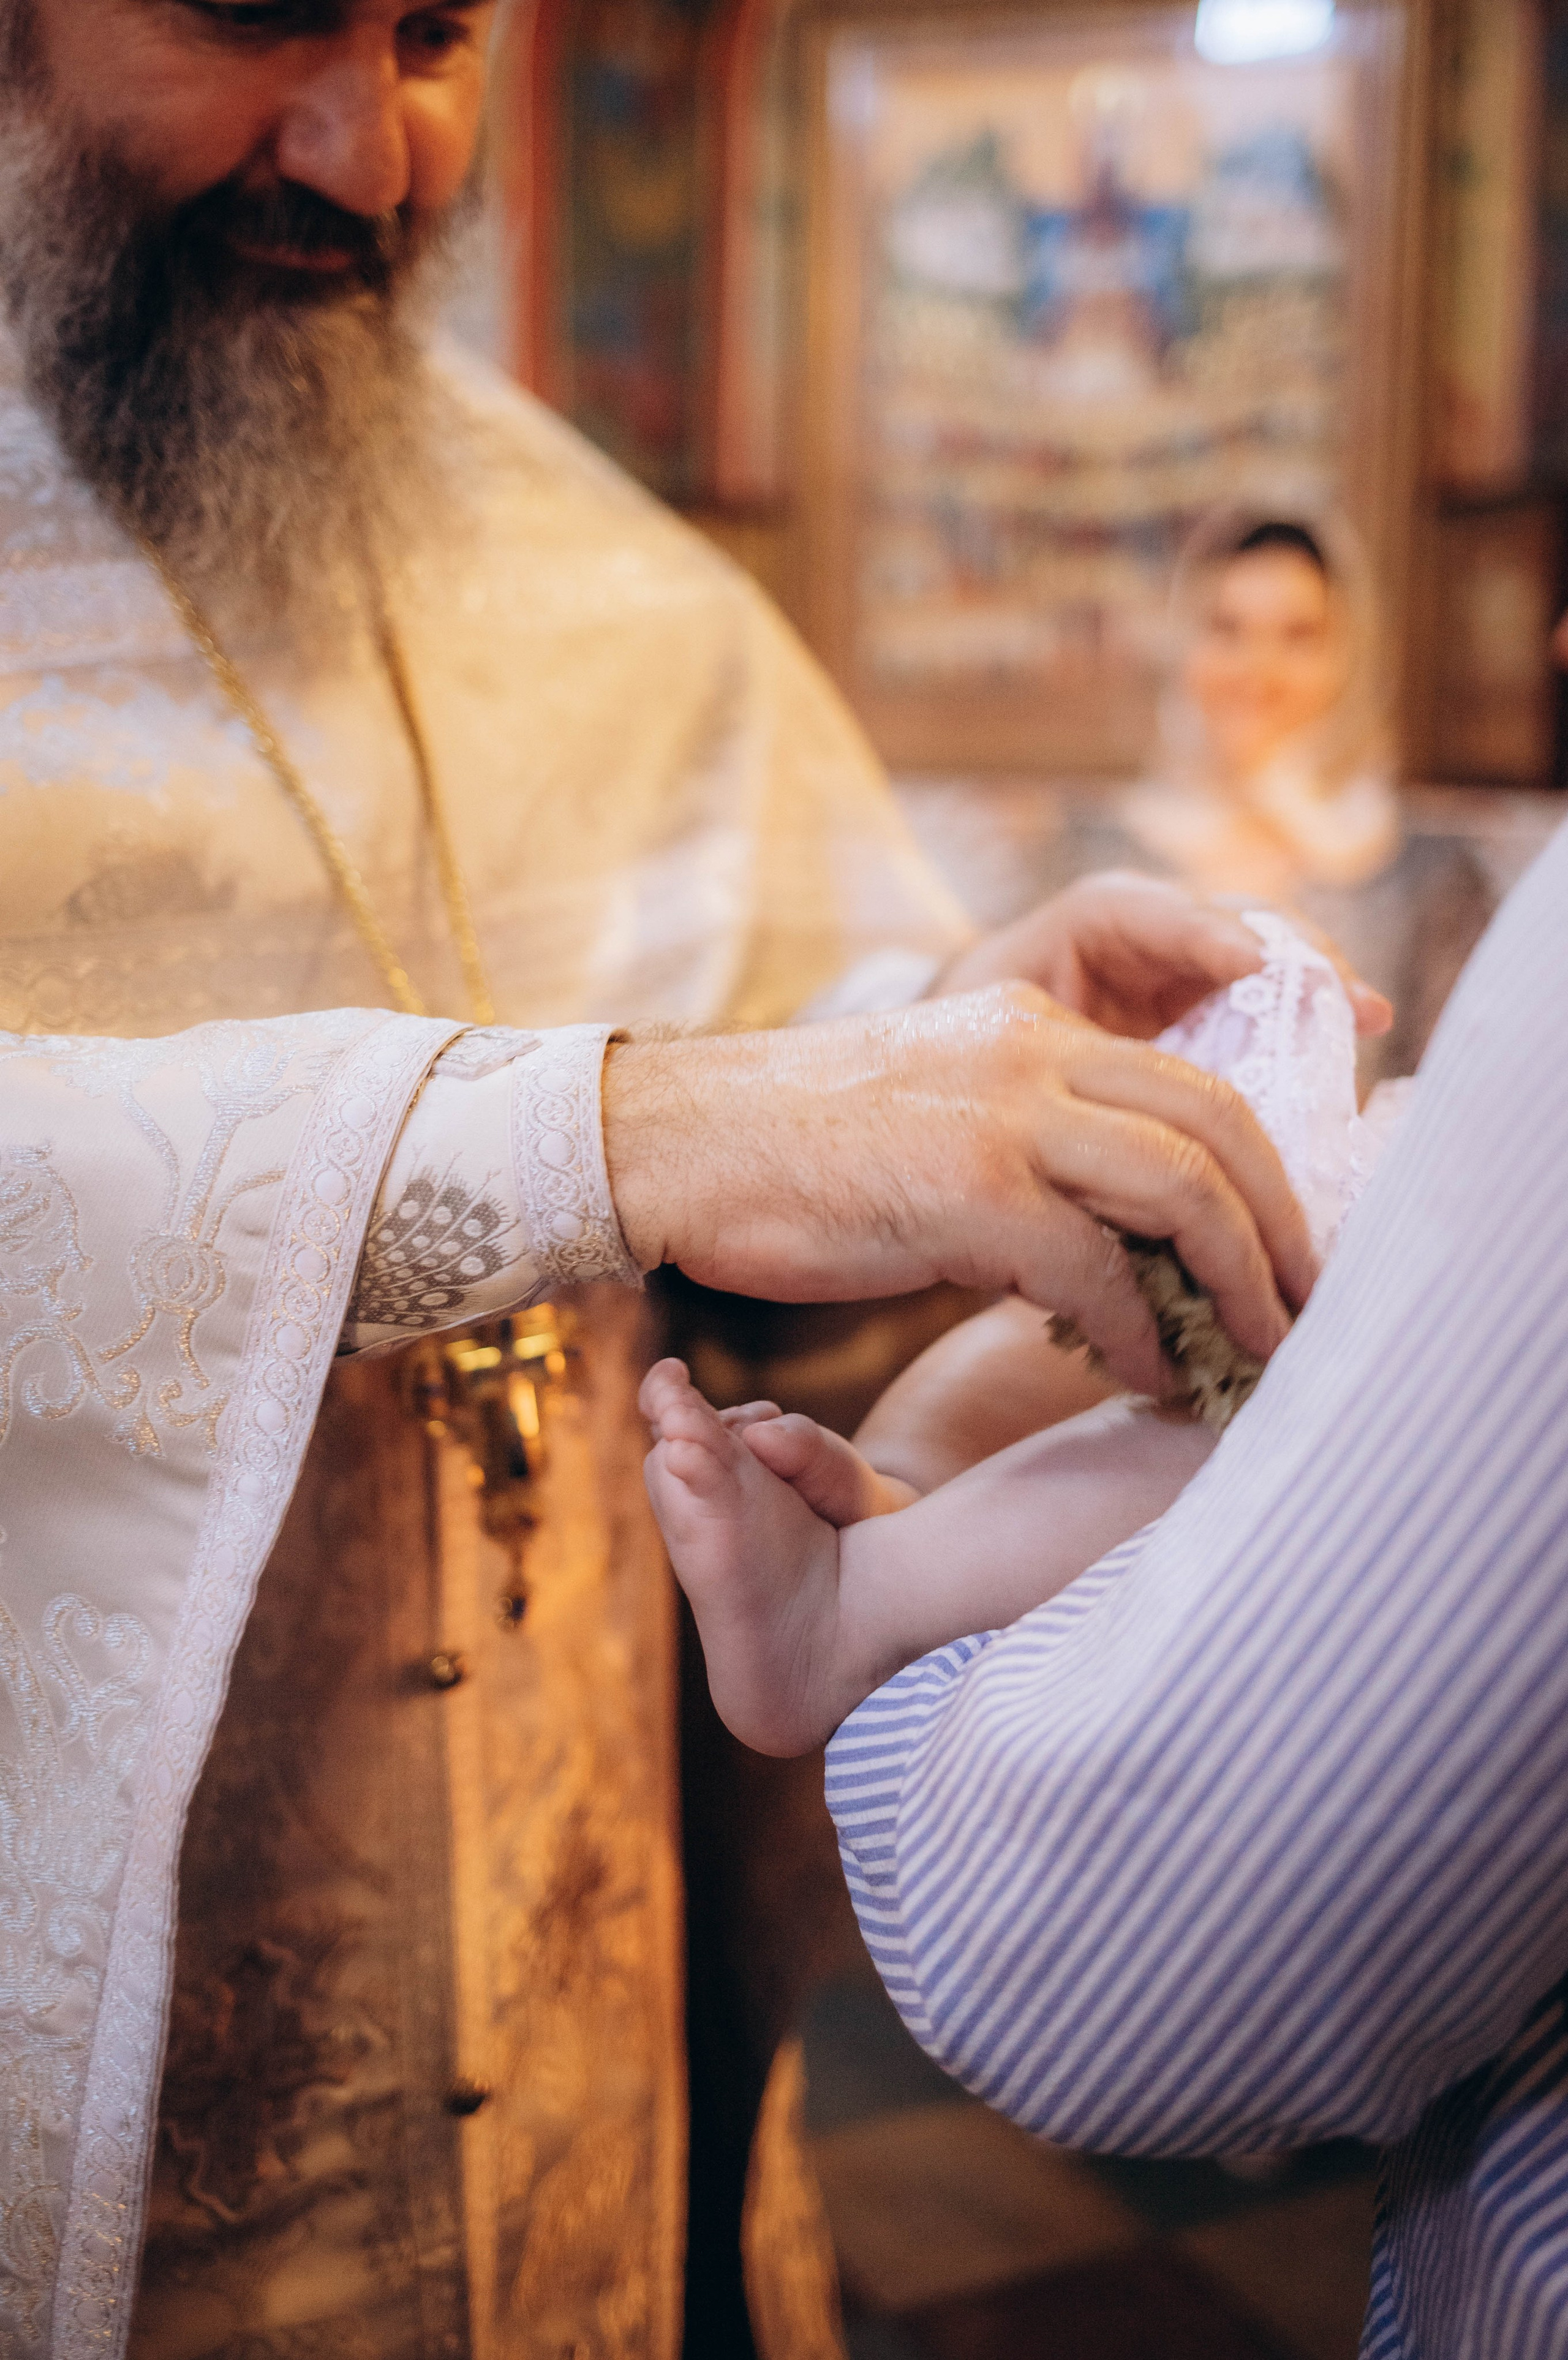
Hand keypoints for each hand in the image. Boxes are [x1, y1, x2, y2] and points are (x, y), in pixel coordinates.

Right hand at [603, 984, 1315, 1395]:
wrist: (671, 1141)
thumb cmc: (792, 1150)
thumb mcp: (937, 1115)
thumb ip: (1029, 1147)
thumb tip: (1110, 1240)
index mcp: (1031, 1022)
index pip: (1191, 1082)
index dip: (1261, 1171)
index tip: (1285, 1247)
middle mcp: (1035, 1051)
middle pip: (1218, 1125)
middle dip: (1281, 1227)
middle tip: (1308, 1305)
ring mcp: (1004, 1115)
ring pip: (1182, 1187)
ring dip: (1239, 1281)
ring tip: (1258, 1350)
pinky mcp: (968, 1190)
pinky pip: (1098, 1270)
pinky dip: (1142, 1333)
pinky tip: (1152, 1376)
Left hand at [934, 871, 1392, 1038]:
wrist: (984, 1067)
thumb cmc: (980, 1042)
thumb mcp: (999, 1031)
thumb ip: (1045, 1043)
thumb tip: (1096, 1095)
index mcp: (1098, 920)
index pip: (1155, 910)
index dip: (1206, 933)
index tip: (1251, 963)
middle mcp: (1165, 935)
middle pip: (1246, 927)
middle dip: (1298, 958)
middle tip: (1346, 997)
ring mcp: (1207, 974)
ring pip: (1278, 971)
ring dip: (1322, 998)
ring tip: (1366, 1021)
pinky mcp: (1230, 1022)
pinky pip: (1281, 1023)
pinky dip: (1313, 1046)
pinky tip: (1348, 1073)